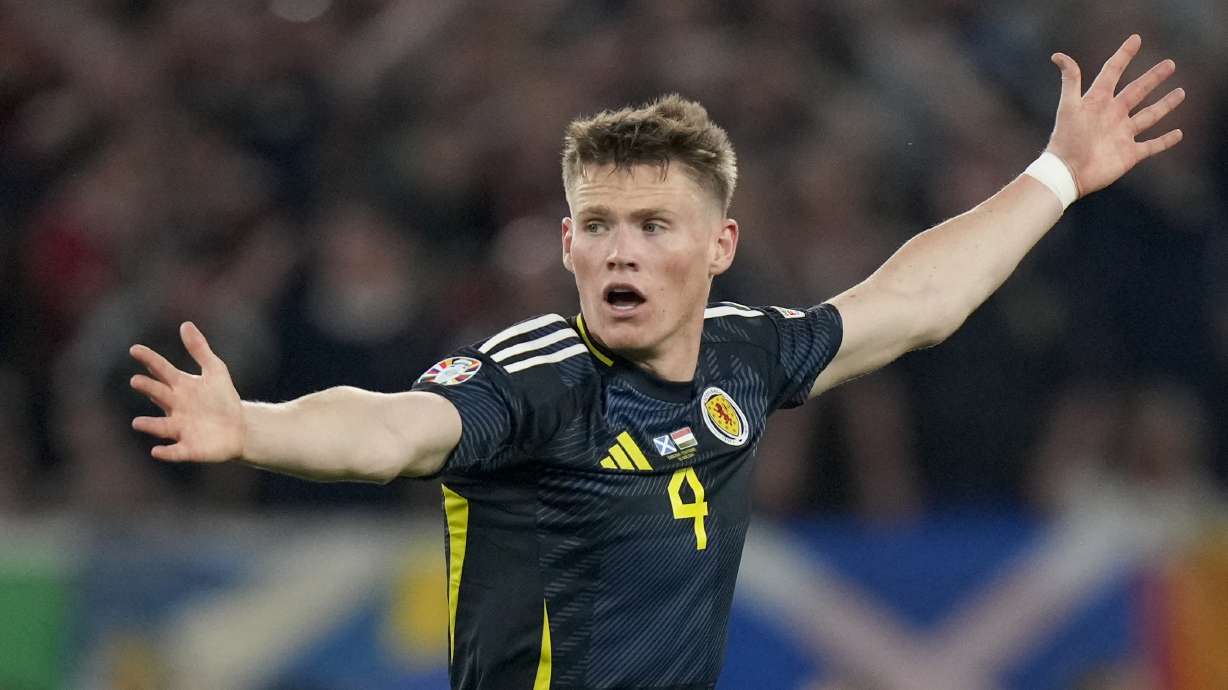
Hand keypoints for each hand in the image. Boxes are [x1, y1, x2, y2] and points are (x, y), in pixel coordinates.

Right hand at [129, 322, 243, 462]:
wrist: (239, 428)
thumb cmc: (222, 399)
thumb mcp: (214, 370)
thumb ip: (199, 349)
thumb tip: (185, 324)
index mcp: (180, 386)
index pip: (161, 370)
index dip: (149, 360)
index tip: (135, 349)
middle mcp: (175, 406)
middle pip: (159, 394)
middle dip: (148, 388)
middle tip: (136, 381)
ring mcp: (180, 428)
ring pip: (161, 427)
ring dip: (150, 425)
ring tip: (137, 423)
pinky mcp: (189, 448)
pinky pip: (175, 451)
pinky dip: (167, 452)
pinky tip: (157, 451)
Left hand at [1046, 34, 1184, 197]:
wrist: (1067, 173)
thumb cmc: (1066, 139)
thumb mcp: (1069, 107)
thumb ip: (1070, 81)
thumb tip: (1058, 56)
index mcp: (1098, 102)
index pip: (1113, 72)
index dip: (1123, 56)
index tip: (1135, 39)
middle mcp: (1112, 115)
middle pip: (1137, 91)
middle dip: (1153, 78)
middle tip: (1170, 64)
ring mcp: (1122, 135)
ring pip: (1149, 116)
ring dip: (1165, 104)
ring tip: (1180, 92)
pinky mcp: (1129, 154)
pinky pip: (1151, 146)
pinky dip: (1165, 141)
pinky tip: (1177, 133)